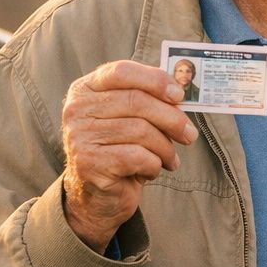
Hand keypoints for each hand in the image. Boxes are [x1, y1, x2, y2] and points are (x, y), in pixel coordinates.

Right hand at [61, 60, 197, 251]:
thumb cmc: (119, 150)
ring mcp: (79, 136)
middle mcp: (77, 109)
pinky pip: (138, 156)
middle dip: (172, 119)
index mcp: (86, 90)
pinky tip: (152, 170)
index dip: (155, 80)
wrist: (97, 195)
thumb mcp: (130, 120)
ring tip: (170, 159)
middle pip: (136, 101)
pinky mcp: (89, 163)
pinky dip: (154, 165)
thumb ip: (147, 100)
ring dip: (165, 148)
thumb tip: (180, 93)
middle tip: (190, 135)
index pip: (121, 71)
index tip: (179, 95)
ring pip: (141, 131)